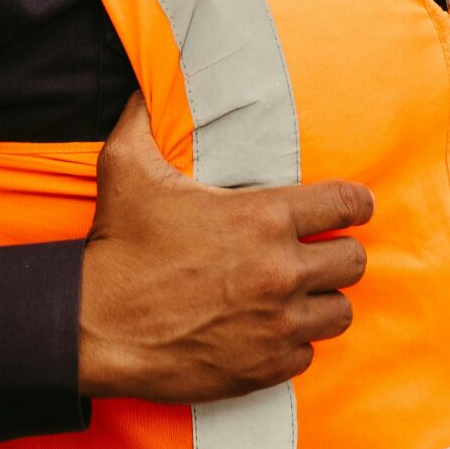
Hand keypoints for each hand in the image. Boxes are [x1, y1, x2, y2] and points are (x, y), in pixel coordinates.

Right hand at [78, 94, 372, 401]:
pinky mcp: (265, 367)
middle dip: (338, 254)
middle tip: (316, 254)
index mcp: (263, 217)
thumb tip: (145, 81)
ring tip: (296, 295)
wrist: (94, 326)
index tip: (350, 208)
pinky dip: (292, 344)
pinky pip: (307, 355)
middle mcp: (281, 271)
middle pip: (354, 262)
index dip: (355, 203)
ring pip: (339, 312)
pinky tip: (267, 331)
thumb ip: (145, 115)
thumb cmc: (117, 246)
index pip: (348, 204)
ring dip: (321, 301)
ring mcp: (277, 324)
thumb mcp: (127, 165)